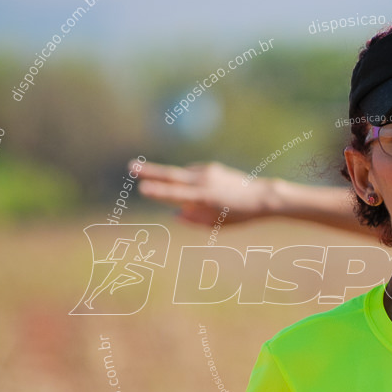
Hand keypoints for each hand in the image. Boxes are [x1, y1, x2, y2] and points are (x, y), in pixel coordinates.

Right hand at [136, 160, 269, 225]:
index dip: (159, 192)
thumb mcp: (217, 224)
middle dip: (150, 171)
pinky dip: (187, 181)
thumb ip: (195, 220)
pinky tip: (194, 190)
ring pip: (182, 175)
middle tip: (130, 166)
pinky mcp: (211, 168)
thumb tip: (174, 214)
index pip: (177, 194)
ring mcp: (208, 172)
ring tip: (172, 188)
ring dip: (169, 178)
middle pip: (172, 175)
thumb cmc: (239, 215)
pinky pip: (192, 174)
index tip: (142, 188)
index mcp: (206, 198)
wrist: (261, 196)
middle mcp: (205, 182)